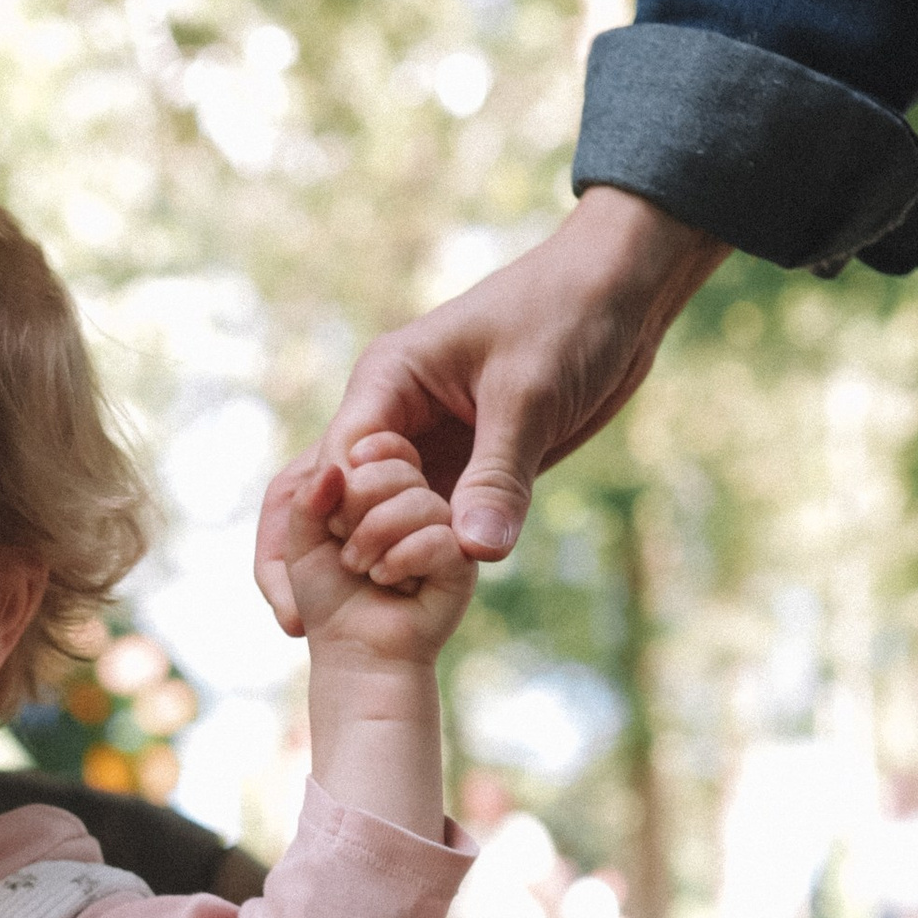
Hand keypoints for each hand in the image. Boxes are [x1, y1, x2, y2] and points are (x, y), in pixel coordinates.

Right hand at [255, 186, 726, 632]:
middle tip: (298, 621)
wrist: (619, 296)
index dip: (328, 525)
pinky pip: (424, 521)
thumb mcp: (531, 396)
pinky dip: (416, 558)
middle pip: (326, 495)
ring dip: (359, 561)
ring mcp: (422, 445)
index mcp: (387, 382)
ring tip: (336, 621)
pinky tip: (407, 606)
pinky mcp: (461, 468)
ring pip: (370, 514)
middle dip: (313, 554)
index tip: (345, 576)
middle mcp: (391, 417)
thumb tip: (473, 554)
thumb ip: (500, 475)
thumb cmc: (567, 316)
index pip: (335, 464)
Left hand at [282, 435, 474, 667]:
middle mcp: (419, 504)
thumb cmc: (330, 600)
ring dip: (376, 535)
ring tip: (364, 568)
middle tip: (345, 545)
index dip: (353, 473)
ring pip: (420, 499)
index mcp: (386, 489)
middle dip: (357, 505)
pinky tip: (390, 581)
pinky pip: (439, 537)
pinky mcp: (462, 562)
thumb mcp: (304, 541)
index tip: (333, 515)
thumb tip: (339, 469)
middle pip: (398, 468)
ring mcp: (445, 529)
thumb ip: (309, 498)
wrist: (357, 656)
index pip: (379, 448)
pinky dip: (402, 558)